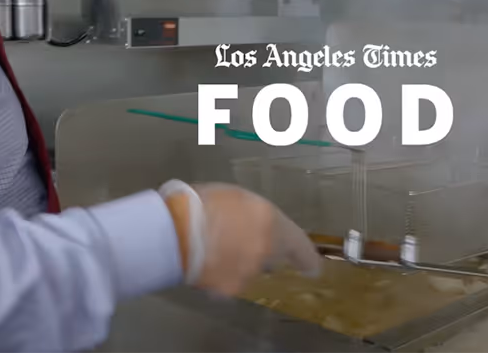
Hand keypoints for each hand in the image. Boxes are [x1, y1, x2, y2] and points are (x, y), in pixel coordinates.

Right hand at [163, 182, 321, 296]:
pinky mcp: (228, 289)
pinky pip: (228, 282)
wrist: (174, 230)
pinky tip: (204, 263)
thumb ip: (253, 215)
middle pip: (273, 258)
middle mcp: (266, 250)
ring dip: (238, 263)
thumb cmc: (202, 203)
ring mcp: (248, 272)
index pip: (300, 246)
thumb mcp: (235, 197)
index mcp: (272, 222)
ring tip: (213, 248)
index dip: (307, 259)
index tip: (312, 268)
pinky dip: (220, 276)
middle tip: (239, 241)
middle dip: (261, 252)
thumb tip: (254, 225)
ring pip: (250, 270)